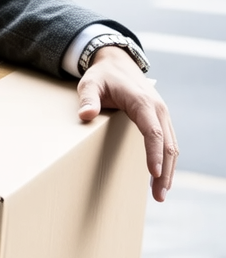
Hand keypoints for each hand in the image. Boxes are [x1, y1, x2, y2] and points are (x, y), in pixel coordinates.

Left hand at [77, 46, 177, 201]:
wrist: (117, 61)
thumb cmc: (102, 75)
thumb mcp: (90, 83)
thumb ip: (87, 99)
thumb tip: (85, 115)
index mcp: (143, 102)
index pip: (153, 132)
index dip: (154, 154)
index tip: (154, 173)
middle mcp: (158, 109)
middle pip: (167, 144)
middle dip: (165, 171)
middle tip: (158, 196)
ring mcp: (162, 114)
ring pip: (171, 145)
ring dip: (168, 169)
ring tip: (160, 193)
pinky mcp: (160, 118)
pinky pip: (168, 141)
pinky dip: (167, 159)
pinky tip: (161, 175)